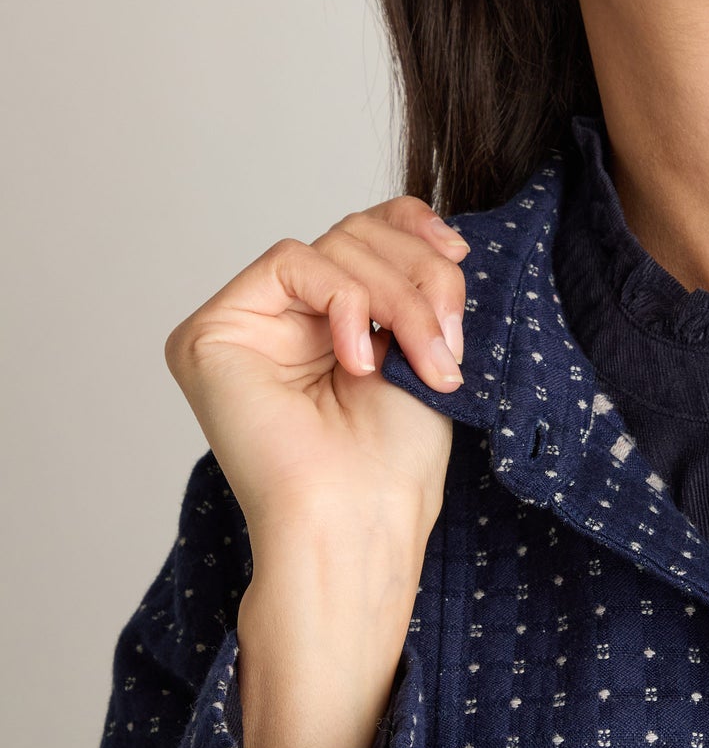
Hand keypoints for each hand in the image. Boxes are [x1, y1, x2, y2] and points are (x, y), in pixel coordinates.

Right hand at [164, 194, 468, 547]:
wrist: (358, 520)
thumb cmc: (392, 461)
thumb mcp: (423, 348)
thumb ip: (416, 282)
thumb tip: (440, 231)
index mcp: (324, 323)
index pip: (362, 234)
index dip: (412, 227)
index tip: (460, 250)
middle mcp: (277, 319)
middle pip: (355, 234)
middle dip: (420, 278)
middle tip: (448, 343)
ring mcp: (241, 325)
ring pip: (334, 246)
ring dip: (398, 298)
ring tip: (422, 361)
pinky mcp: (209, 332)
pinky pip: (291, 261)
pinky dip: (345, 301)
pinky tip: (359, 360)